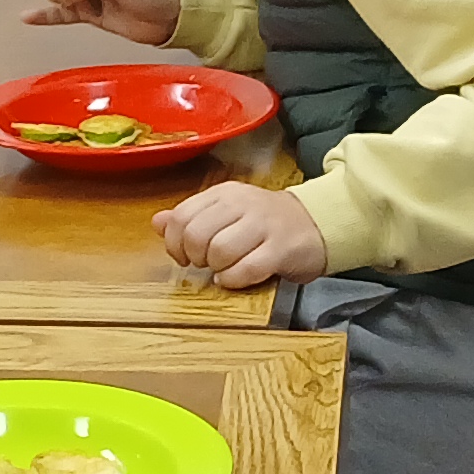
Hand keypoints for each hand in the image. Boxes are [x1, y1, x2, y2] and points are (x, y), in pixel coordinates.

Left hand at [154, 181, 326, 291]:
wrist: (316, 224)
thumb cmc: (264, 224)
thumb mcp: (225, 213)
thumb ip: (191, 217)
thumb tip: (157, 222)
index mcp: (224, 193)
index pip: (181, 216)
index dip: (174, 243)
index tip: (184, 255)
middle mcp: (242, 204)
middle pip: (196, 234)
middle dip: (194, 256)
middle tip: (205, 263)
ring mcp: (263, 225)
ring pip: (219, 251)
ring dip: (215, 268)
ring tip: (224, 268)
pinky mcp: (281, 249)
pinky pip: (245, 269)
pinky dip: (233, 280)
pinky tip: (235, 278)